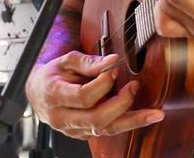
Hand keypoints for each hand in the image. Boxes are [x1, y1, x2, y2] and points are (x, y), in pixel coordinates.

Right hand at [25, 51, 161, 138]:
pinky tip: (144, 117)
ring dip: (132, 121)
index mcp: (55, 96)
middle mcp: (62, 118)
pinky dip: (127, 124)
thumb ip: (89, 62)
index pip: (83, 96)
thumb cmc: (52, 74)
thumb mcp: (66, 61)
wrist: (38, 92)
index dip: (102, 84)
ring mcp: (72, 129)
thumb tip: (113, 61)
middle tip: (134, 86)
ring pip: (105, 130)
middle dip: (121, 103)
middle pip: (96, 119)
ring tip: (154, 114)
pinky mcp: (83, 133)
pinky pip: (107, 131)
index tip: (114, 69)